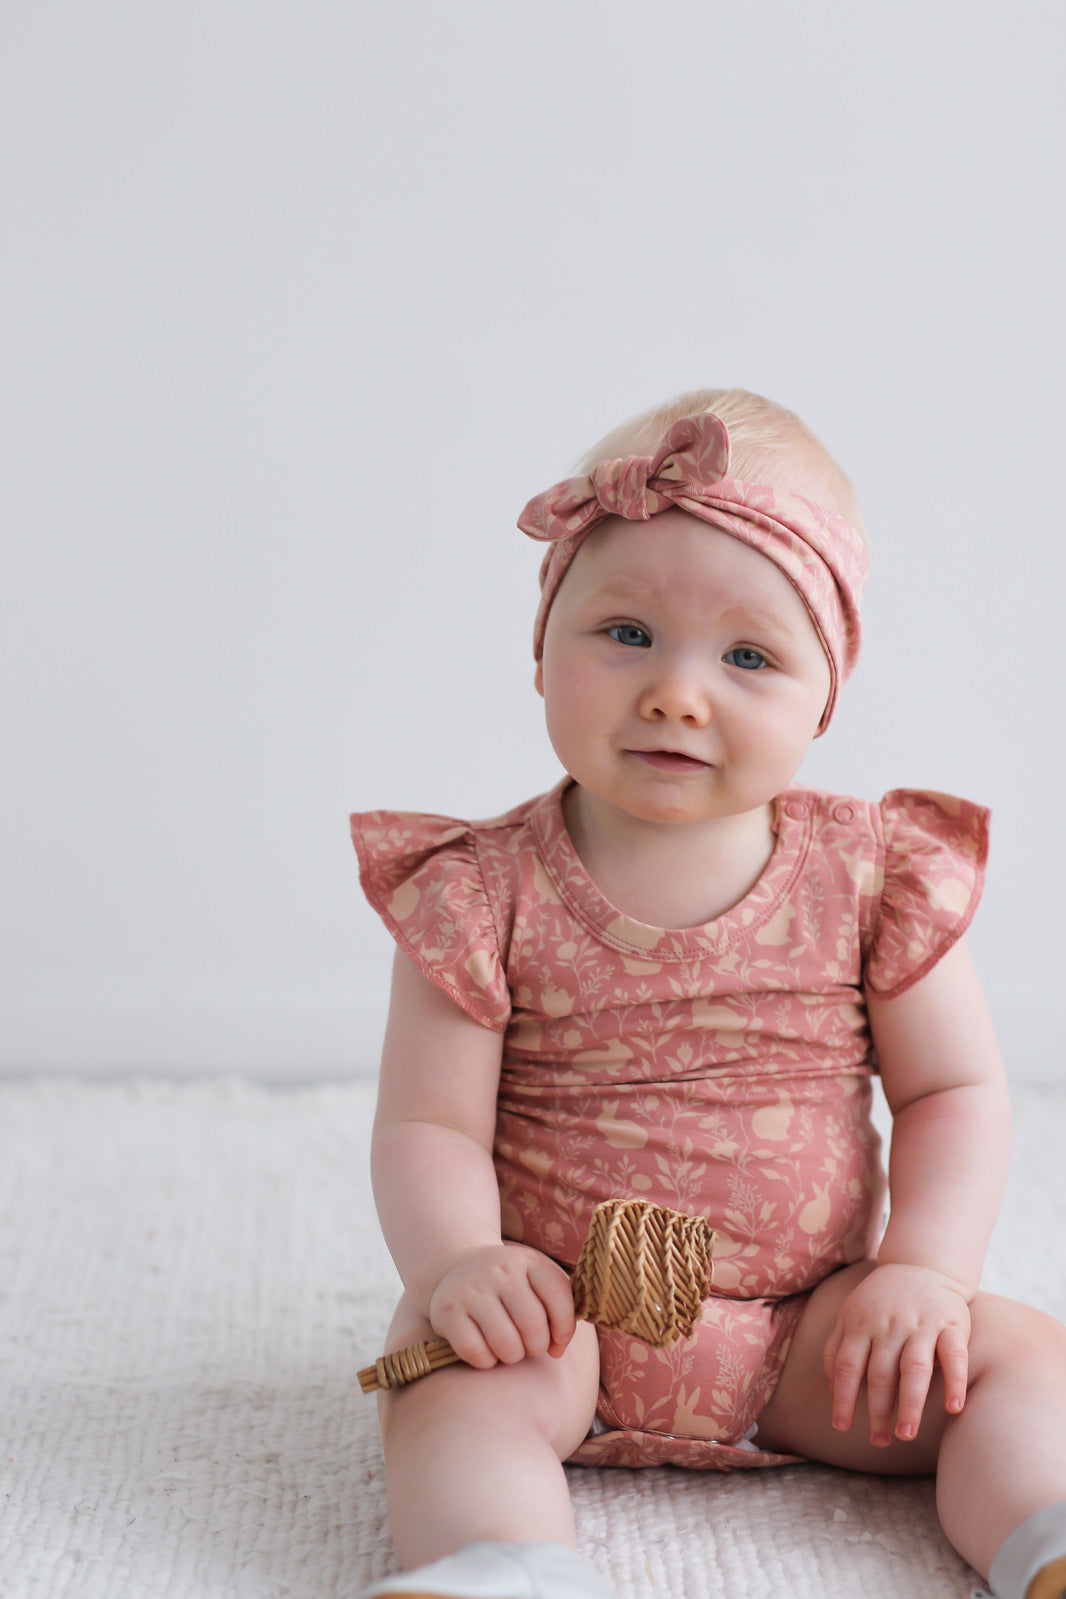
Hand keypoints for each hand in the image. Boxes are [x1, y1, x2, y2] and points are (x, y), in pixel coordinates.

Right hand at [427, 1243, 575, 1368]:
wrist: (456, 1268)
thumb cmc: (508, 1286)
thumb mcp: (535, 1281)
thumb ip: (558, 1309)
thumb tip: (558, 1349)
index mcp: (527, 1261)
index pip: (558, 1293)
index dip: (565, 1327)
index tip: (559, 1342)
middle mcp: (498, 1271)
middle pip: (533, 1325)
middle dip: (537, 1347)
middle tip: (530, 1346)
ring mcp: (471, 1289)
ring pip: (506, 1345)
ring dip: (513, 1356)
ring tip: (509, 1348)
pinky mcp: (448, 1311)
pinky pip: (476, 1352)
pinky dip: (486, 1361)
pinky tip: (486, 1350)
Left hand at [822, 1263, 970, 1445]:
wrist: (923, 1265)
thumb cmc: (881, 1300)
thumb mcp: (851, 1315)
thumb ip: (836, 1348)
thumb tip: (832, 1392)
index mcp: (862, 1323)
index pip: (848, 1365)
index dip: (844, 1397)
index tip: (841, 1426)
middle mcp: (890, 1324)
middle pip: (881, 1373)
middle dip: (879, 1410)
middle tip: (879, 1441)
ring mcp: (922, 1324)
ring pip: (914, 1368)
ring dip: (910, 1404)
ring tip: (906, 1435)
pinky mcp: (952, 1324)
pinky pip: (954, 1355)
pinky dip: (956, 1381)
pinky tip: (954, 1408)